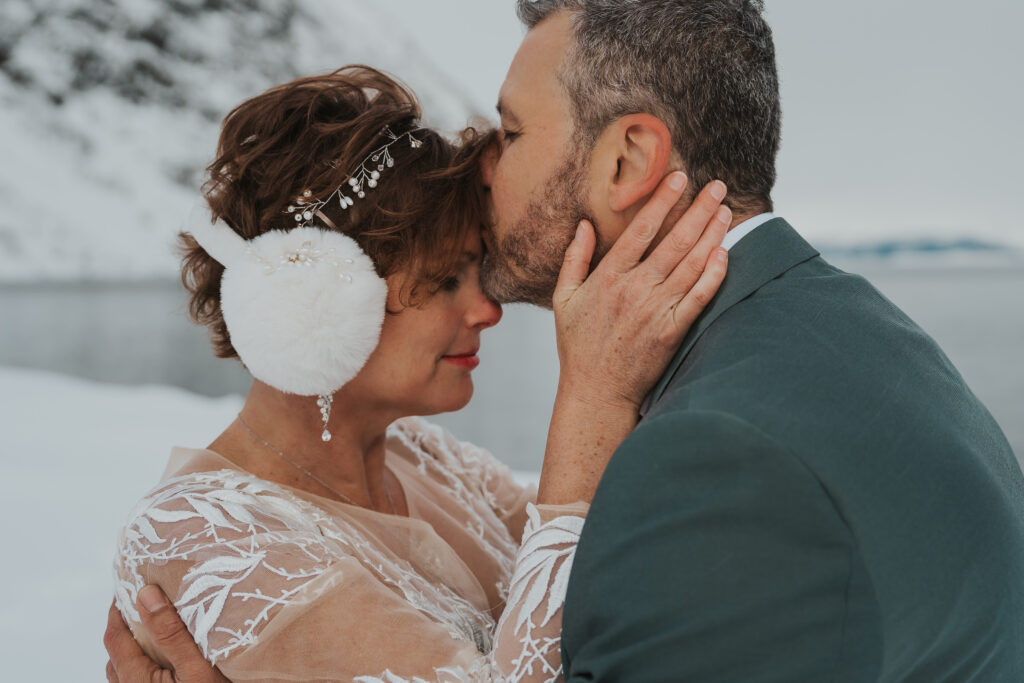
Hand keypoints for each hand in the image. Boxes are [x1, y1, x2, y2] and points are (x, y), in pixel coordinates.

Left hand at [104, 586, 226, 682]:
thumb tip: (146, 595)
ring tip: (155, 627)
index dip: (117, 609)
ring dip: (135, 646)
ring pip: (126, 669)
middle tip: (145, 602)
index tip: (127, 586)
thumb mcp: (196, 667)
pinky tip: (167, 657)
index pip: (114, 637)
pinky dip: (145, 661)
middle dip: (127, 626)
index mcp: (136, 679)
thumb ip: (170, 633)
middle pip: (117, 653)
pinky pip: (139, 679)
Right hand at [553, 172, 729, 410]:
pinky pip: (699, 297)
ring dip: (712, 234)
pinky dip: (714, 274)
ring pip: (691, 264)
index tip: (680, 178)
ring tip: (726, 211)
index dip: (663, 201)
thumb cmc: (578, 346)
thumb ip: (574, 259)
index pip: (641, 230)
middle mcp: (635, 289)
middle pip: (675, 241)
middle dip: (699, 209)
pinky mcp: (672, 331)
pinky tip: (724, 253)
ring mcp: (656, 311)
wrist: (596, 391)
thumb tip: (584, 225)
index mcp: (608, 277)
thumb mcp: (564, 299)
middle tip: (718, 186)